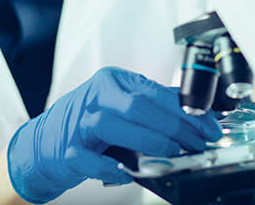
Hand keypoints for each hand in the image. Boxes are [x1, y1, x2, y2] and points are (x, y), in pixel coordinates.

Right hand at [7, 67, 221, 202]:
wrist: (44, 143)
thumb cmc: (92, 123)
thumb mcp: (124, 106)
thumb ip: (157, 107)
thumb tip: (200, 112)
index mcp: (114, 82)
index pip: (155, 92)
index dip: (186, 110)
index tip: (209, 126)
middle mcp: (96, 97)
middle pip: (138, 106)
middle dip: (174, 126)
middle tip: (198, 142)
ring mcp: (78, 124)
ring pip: (113, 126)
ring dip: (148, 140)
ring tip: (173, 152)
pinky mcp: (66, 151)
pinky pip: (87, 158)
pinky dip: (110, 167)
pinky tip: (129, 172)